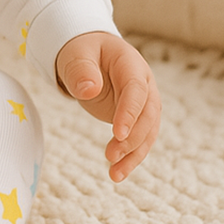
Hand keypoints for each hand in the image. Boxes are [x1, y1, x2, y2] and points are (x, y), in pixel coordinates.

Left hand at [55, 31, 160, 182]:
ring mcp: (143, 103)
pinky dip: (130, 157)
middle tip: (111, 155)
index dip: (129, 112)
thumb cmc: (82, 50)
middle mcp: (144, 85)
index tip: (118, 133)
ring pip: (147, 132)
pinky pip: (138, 140)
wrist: (90, 52)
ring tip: (115, 174)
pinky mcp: (136, 118)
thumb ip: (81, 70)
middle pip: (147, 115)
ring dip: (133, 154)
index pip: (136, 90)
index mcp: (132, 64)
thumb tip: (89, 90)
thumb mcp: (76, 53)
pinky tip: (117, 174)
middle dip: (132, 138)